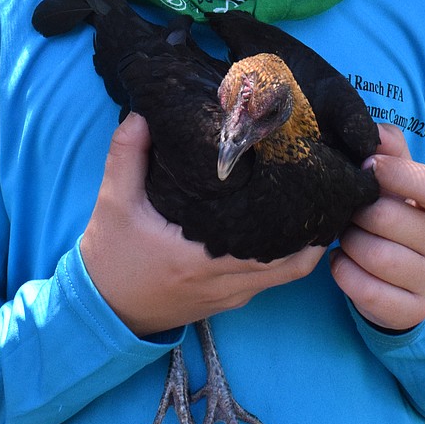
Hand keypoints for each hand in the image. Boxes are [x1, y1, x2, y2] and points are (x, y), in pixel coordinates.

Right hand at [80, 113, 323, 337]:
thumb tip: (143, 113)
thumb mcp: (114, 203)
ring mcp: (231, 296)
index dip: (303, 218)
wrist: (101, 310)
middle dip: (316, 228)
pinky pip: (270, 281)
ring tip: (311, 204)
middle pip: (296, 262)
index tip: (313, 182)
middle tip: (322, 188)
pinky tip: (284, 229)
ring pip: (288, 275)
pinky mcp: (227, 302)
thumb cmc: (111, 258)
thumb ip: (127, 155)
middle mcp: (228, 282)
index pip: (276, 246)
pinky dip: (285, 259)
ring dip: (304, 244)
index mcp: (206, 260)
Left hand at [330, 125, 424, 331]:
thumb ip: (389, 148)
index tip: (369, 167)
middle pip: (389, 219)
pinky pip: (364, 289)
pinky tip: (343, 262)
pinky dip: (343, 272)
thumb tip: (373, 131)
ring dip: (348, 243)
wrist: (405, 279)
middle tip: (349, 211)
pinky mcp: (411, 311)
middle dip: (357, 213)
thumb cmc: (395, 214)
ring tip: (347, 237)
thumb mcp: (397, 179)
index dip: (399, 174)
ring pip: (375, 256)